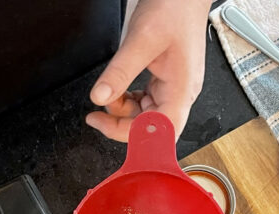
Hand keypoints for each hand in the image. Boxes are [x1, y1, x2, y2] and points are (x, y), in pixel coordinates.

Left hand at [87, 0, 209, 140]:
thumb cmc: (174, 10)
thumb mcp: (141, 40)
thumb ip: (120, 71)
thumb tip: (100, 97)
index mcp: (182, 89)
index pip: (162, 130)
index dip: (135, 136)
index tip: (108, 128)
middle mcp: (180, 94)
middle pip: (151, 128)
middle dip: (121, 123)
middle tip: (96, 115)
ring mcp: (173, 89)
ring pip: (144, 116)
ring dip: (122, 112)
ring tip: (109, 94)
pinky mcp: (165, 83)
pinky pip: (144, 103)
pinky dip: (127, 101)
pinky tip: (118, 90)